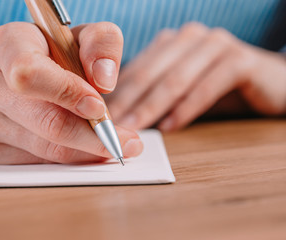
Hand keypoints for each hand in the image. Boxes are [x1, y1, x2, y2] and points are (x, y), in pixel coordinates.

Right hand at [0, 22, 142, 163]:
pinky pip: (35, 164)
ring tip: (108, 143)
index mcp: (7, 44)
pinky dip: (64, 159)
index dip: (68, 94)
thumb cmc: (48, 55)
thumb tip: (104, 80)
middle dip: (95, 138)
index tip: (99, 108)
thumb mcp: (77, 37)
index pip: (31, 74)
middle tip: (126, 143)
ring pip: (46, 150)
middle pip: (47, 123)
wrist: (7, 73)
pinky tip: (76, 147)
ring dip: (85, 151)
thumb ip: (100, 44)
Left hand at [106, 23, 285, 130]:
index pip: (135, 70)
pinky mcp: (238, 60)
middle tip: (110, 128)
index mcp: (170, 42)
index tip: (100, 120)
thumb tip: (120, 118)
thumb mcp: (180, 90)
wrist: (270, 83)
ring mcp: (214, 45)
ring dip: (151, 108)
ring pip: (174, 80)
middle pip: (150, 74)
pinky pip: (205, 87)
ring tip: (134, 130)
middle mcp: (189, 38)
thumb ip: (154, 96)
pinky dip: (186, 109)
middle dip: (127, 104)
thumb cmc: (217, 88)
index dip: (116, 97)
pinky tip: (170, 128)